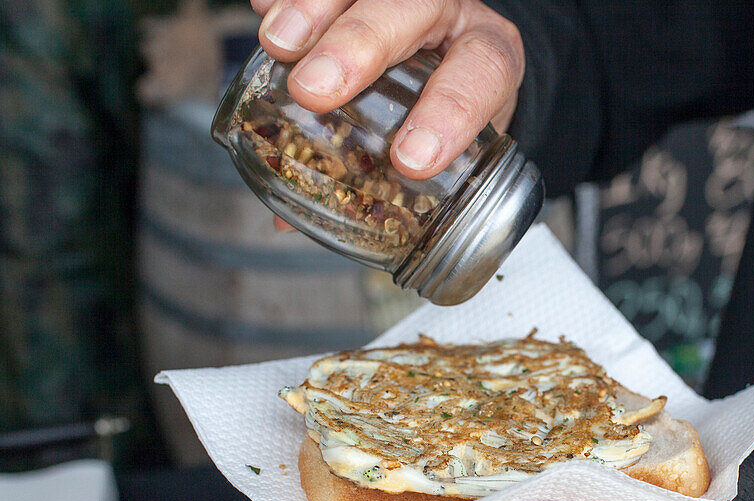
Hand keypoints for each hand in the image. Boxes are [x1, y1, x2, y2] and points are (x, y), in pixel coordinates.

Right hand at [251, 0, 523, 179]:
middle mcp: (451, 9)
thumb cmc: (451, 107)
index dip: (449, 112)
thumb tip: (294, 224)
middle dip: (361, 46)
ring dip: (314, 8)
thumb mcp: (447, 147)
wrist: (453, 53)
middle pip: (410, 8)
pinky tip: (261, 8)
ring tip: (278, 45)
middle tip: (316, 90)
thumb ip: (385, 182)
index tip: (409, 159)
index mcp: (490, 55)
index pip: (482, 72)